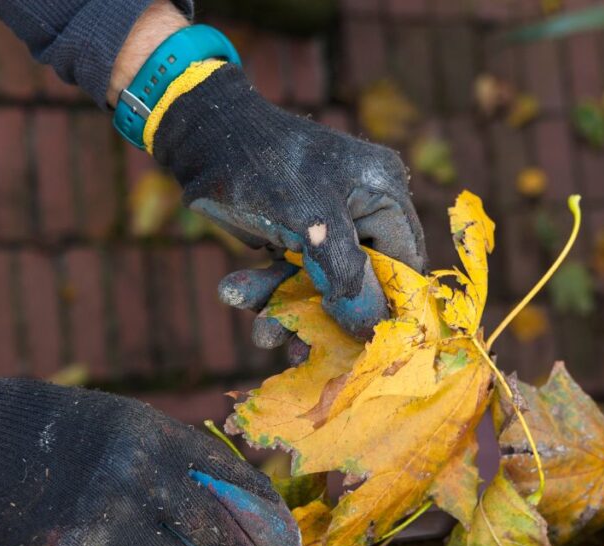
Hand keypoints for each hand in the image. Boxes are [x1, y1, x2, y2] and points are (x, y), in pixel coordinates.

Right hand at [0, 365, 298, 545]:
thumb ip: (183, 459)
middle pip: (217, 538)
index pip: (234, 482)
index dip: (268, 517)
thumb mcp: (132, 425)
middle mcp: (140, 475)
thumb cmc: (69, 432)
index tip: (288, 543)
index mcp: (160, 436)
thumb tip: (241, 502)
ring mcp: (107, 517)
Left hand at [146, 62, 426, 345]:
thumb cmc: (262, 165)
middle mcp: (362, 209)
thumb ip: (345, 271)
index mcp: (383, 194)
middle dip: (327, 317)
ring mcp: (326, 225)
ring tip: (261, 334)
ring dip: (288, 310)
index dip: (389, 306)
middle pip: (361, 282)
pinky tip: (234, 293)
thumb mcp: (309, 220)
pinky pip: (290, 275)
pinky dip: (266, 291)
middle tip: (303, 351)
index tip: (368, 345)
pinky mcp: (294, 235)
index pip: (405, 264)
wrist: (198, 136)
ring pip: (319, 285)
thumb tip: (370, 326)